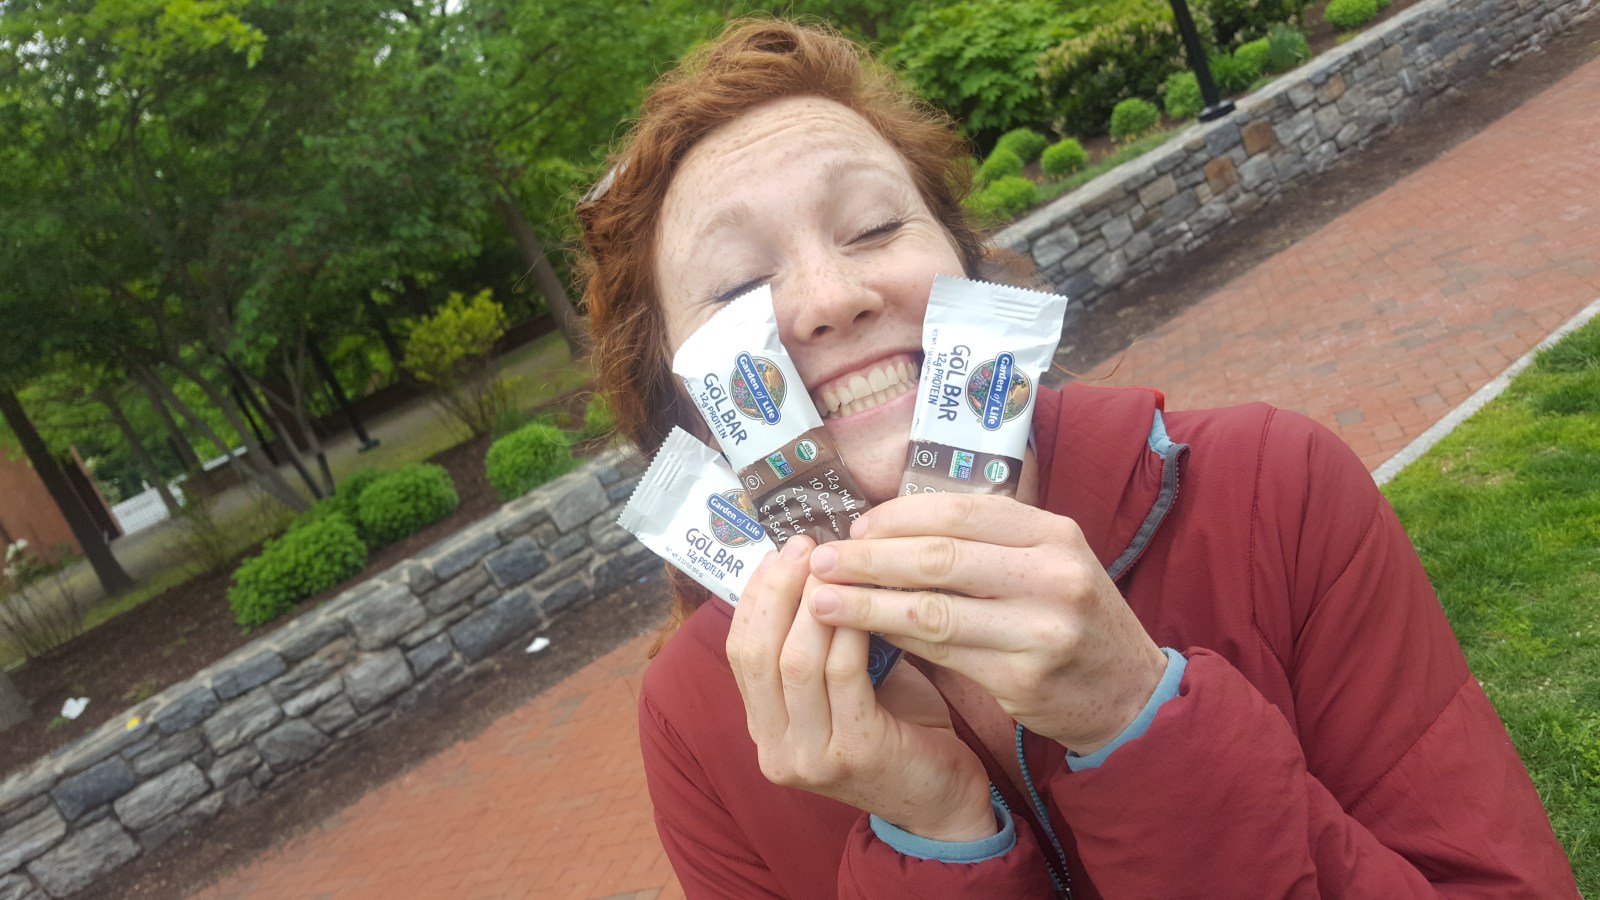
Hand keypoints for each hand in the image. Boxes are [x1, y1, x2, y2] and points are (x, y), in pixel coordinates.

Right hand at [727, 535, 994, 840]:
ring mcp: (810, 757)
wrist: (943, 800)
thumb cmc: (898, 729)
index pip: (739, 652)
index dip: (755, 597)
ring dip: (815, 605)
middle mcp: (775, 749)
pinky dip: (850, 632)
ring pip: (796, 661)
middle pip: (757, 654)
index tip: (780, 552)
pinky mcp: (853, 754)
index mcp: (764, 730)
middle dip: (778, 591)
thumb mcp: (844, 687)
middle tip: (807, 547)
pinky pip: (843, 675)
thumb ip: (818, 645)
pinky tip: (866, 603)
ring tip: (837, 566)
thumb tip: (811, 567)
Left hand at [807, 493, 1167, 754]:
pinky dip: (895, 641)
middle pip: (939, 557)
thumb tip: (887, 529)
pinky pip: (941, 653)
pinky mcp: (1022, 678)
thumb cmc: (1069, 619)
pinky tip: (863, 636)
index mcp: (1052, 534)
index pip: (959, 511)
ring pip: (932, 610)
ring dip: (867, 604)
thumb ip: (984, 543)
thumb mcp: (1046, 563)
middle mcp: (1051, 575)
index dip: (897, 517)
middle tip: (823, 560)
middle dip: (871, 558)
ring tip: (823, 600)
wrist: (1128, 693)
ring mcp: (1040, 629)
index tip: (855, 527)